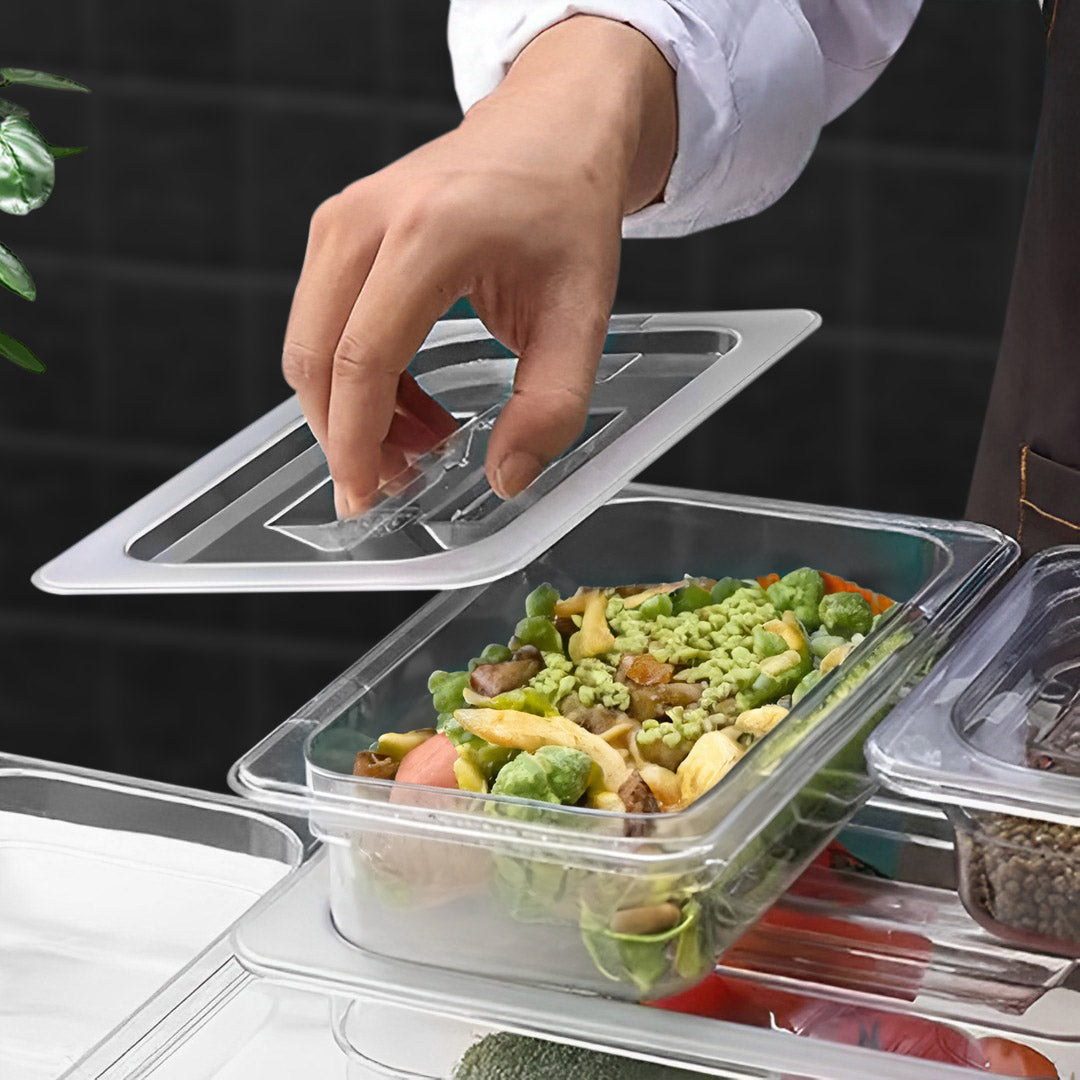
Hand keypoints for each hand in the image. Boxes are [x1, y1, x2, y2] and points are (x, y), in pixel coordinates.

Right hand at [282, 15, 675, 516]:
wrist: (553, 127)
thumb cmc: (567, 212)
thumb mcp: (583, 314)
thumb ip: (551, 405)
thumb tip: (504, 478)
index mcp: (430, 235)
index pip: (364, 361)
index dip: (357, 443)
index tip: (366, 497)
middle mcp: (368, 219)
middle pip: (317, 358)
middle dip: (346, 437)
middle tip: (399, 482)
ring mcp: (343, 217)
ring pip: (311, 345)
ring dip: (351, 410)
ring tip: (422, 439)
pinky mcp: (338, 227)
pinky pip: (322, 322)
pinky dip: (353, 376)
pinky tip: (408, 401)